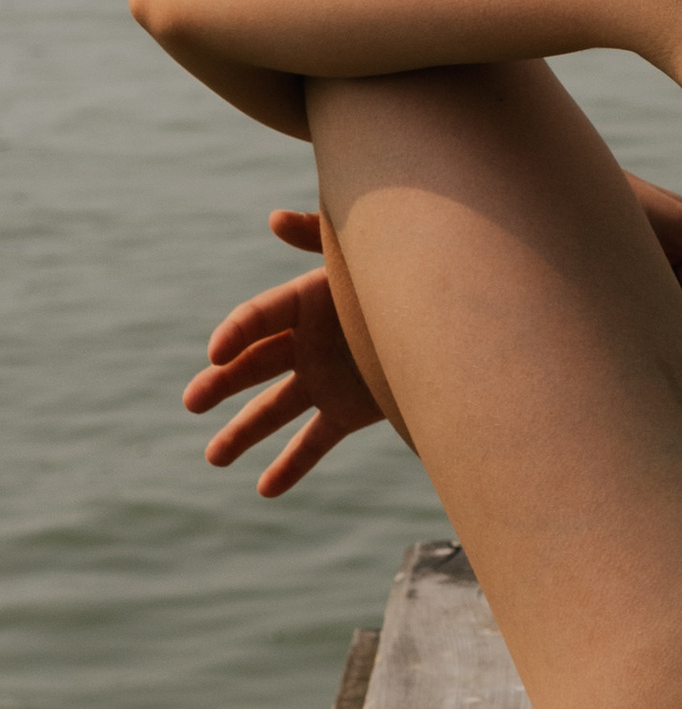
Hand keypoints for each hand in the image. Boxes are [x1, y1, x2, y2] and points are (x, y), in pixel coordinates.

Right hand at [185, 209, 386, 498]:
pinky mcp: (349, 410)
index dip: (235, 334)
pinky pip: (313, 441)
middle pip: (255, 363)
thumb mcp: (365, 252)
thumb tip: (273, 219)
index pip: (258, 318)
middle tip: (193, 402)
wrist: (460, 321)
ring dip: (244, 432)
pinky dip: (291, 465)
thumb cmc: (414, 274)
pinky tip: (265, 489)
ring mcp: (326, 378)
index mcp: (307, 301)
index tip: (215, 355)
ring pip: (275, 408)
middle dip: (222, 383)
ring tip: (214, 458)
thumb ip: (320, 233)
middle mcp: (309, 341)